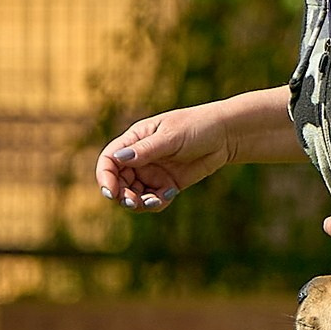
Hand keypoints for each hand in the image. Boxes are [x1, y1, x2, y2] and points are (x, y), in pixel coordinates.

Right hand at [96, 102, 239, 211]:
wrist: (225, 136)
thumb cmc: (197, 127)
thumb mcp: (171, 137)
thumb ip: (146, 150)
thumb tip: (119, 159)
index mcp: (133, 141)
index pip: (109, 161)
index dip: (105, 177)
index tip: (110, 191)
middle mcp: (139, 159)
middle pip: (119, 182)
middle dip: (122, 195)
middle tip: (134, 202)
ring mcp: (153, 173)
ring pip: (135, 195)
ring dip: (139, 202)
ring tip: (155, 200)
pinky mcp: (168, 185)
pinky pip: (154, 199)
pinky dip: (157, 202)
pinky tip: (170, 194)